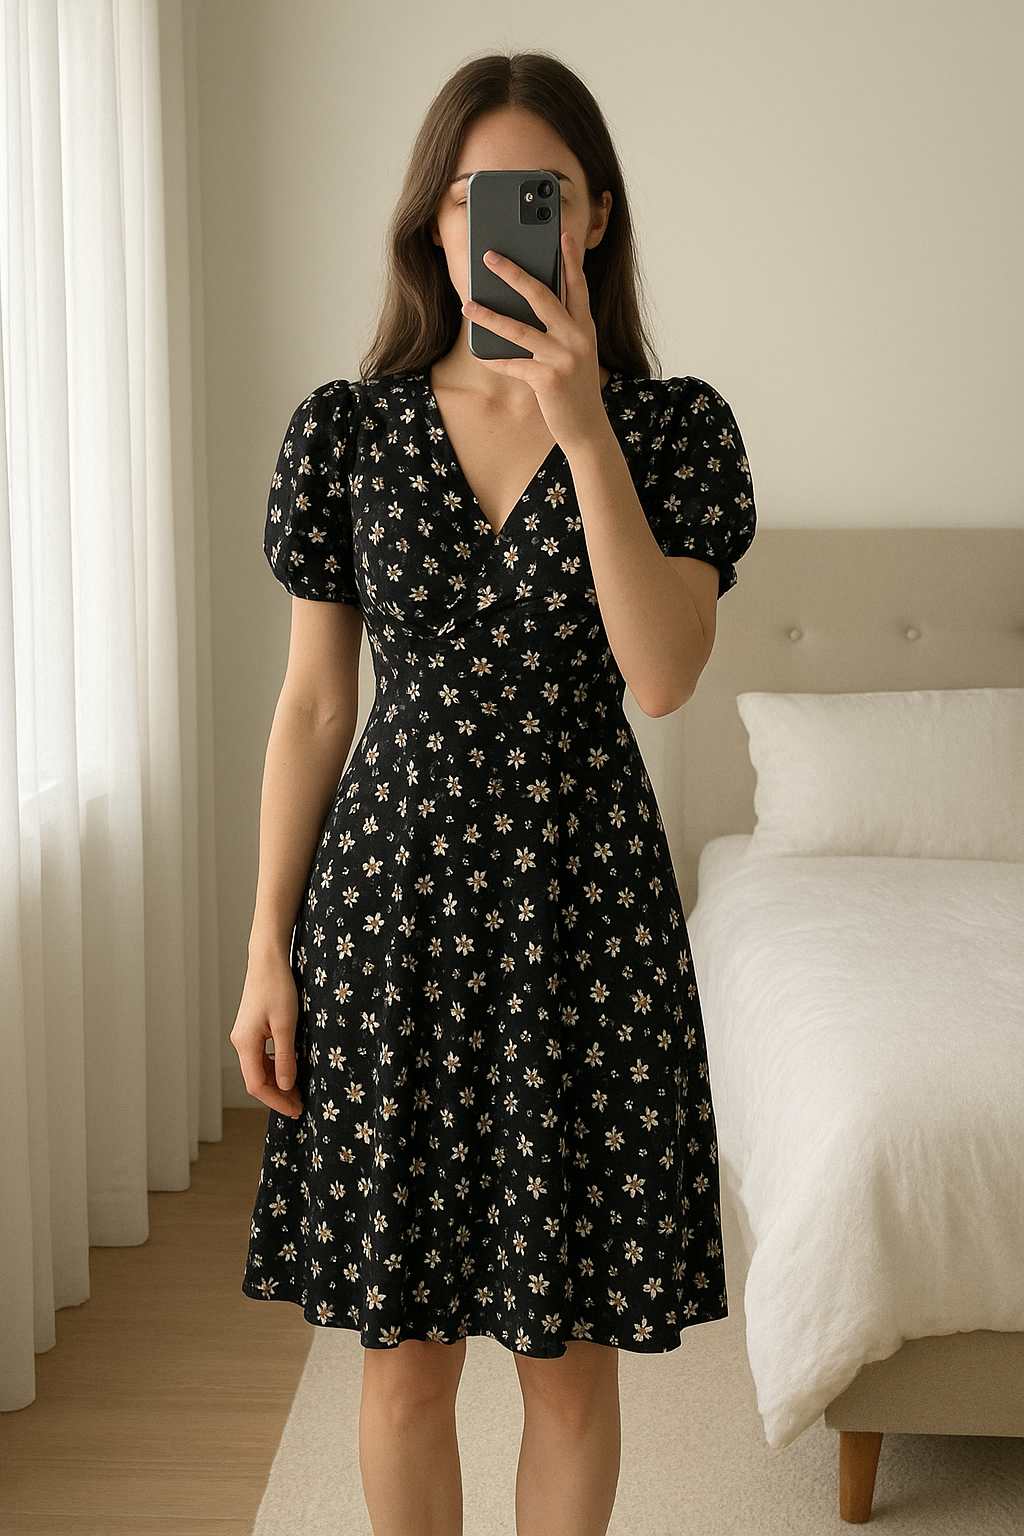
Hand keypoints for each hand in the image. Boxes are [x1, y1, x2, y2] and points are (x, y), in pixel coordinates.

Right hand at [229, 956, 303, 1118]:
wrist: (268, 960)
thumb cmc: (277, 987)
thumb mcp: (286, 1025)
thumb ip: (286, 1058)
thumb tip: (285, 1086)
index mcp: (245, 1044)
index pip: (257, 1085)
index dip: (276, 1101)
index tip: (296, 1110)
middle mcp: (240, 1042)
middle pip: (256, 1080)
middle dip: (278, 1095)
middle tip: (300, 1105)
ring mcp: (245, 1035)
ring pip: (259, 1069)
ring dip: (277, 1082)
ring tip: (298, 1091)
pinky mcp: (252, 1029)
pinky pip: (261, 1056)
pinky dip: (275, 1067)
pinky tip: (290, 1069)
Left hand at [462, 231, 611, 452]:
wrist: (587, 428)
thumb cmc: (574, 387)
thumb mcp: (574, 353)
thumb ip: (558, 329)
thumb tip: (523, 306)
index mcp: (585, 327)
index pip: (577, 285)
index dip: (569, 258)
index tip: (560, 233)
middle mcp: (577, 338)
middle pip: (542, 296)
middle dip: (514, 274)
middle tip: (490, 257)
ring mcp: (564, 358)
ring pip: (519, 329)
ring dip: (490, 316)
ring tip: (468, 304)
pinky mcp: (549, 379)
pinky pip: (514, 364)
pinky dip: (495, 359)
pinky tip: (479, 353)